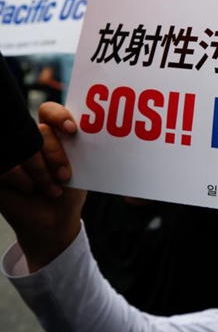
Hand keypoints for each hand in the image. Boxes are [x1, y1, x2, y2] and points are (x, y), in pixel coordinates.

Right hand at [0, 102, 86, 271]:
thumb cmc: (69, 191)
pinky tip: (31, 190)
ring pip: (26, 150)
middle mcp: (30, 140)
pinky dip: (24, 181)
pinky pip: (9, 168)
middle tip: (65, 176)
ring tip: (53, 190)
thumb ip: (78, 146)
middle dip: (56, 155)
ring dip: (42, 173)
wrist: (54, 220)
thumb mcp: (78, 168)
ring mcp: (12, 153)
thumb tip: (92, 132)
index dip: (59, 116)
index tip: (72, 130)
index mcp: (52, 134)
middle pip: (41, 132)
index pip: (49, 111)